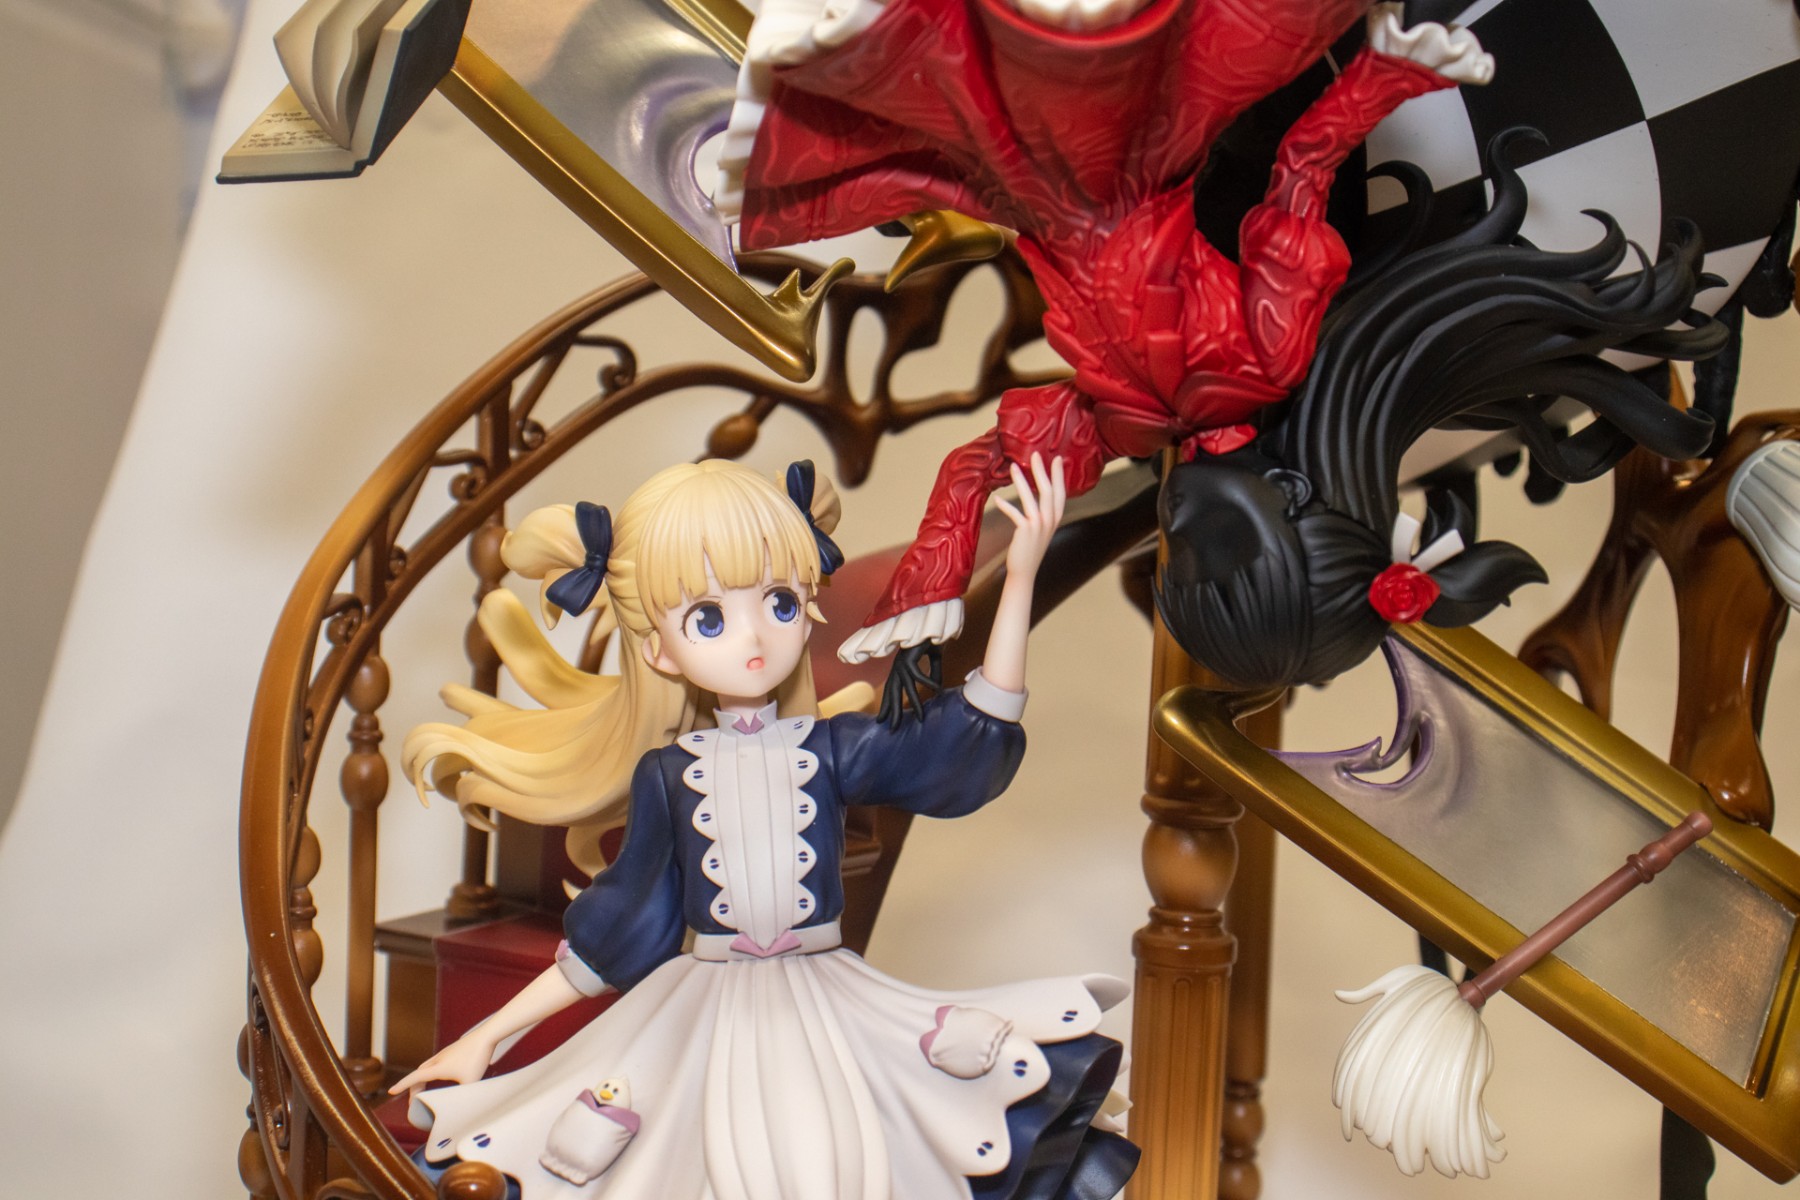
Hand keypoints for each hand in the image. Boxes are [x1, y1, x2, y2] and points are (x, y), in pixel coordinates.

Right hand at [388, 1029, 497, 1097]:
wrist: (486, 1036)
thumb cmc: (477, 1059)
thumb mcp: (469, 1083)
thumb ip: (461, 1095)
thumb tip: (458, 1107)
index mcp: (438, 1068)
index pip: (415, 1078)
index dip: (402, 1085)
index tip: (391, 1091)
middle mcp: (438, 1059)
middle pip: (419, 1074)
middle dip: (413, 1087)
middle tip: (413, 1101)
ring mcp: (445, 1053)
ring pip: (427, 1067)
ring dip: (422, 1079)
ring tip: (423, 1091)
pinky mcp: (452, 1050)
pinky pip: (436, 1062)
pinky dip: (431, 1072)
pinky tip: (440, 1075)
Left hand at [994, 454, 1066, 581]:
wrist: (1024, 572)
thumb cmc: (1029, 549)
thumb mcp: (1041, 529)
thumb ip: (1042, 514)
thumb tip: (1037, 496)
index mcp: (1055, 518)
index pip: (1060, 492)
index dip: (1059, 475)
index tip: (1057, 459)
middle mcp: (1050, 520)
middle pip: (1048, 490)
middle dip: (1042, 470)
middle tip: (1035, 454)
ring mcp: (1039, 525)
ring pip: (1031, 497)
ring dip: (1021, 480)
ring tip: (1013, 466)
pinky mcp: (1025, 531)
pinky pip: (1015, 513)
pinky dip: (1006, 506)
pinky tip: (998, 500)